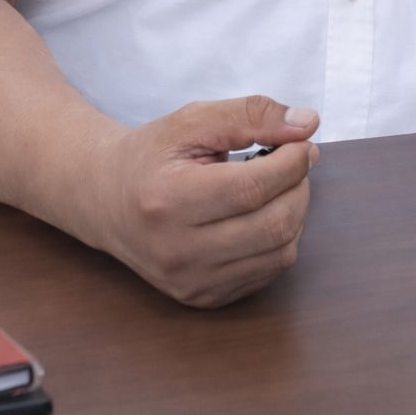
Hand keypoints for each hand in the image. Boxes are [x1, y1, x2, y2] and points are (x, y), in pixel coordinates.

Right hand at [92, 94, 319, 306]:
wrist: (108, 201)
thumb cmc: (153, 155)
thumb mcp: (193, 120)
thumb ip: (250, 115)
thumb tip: (307, 124)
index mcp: (169, 201)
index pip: (253, 188)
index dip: (292, 162)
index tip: (303, 141)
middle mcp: (179, 252)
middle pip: (274, 225)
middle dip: (299, 186)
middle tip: (295, 160)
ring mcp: (192, 283)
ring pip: (280, 253)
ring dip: (295, 212)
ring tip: (277, 185)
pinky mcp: (204, 299)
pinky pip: (268, 272)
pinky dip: (279, 239)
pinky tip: (261, 213)